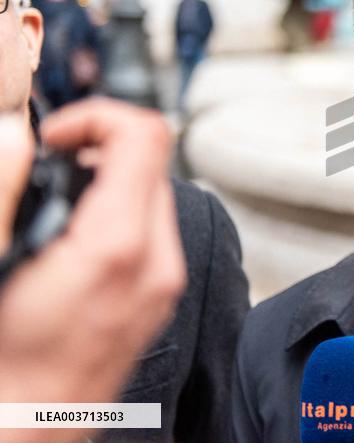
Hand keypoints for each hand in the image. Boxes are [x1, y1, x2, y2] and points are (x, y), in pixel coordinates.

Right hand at [0, 99, 185, 442]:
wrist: (26, 428)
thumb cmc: (4, 369)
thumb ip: (6, 193)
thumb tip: (17, 136)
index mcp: (120, 248)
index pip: (145, 136)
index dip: (96, 117)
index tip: (56, 135)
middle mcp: (158, 264)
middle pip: (153, 161)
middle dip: (99, 149)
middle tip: (49, 160)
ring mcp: (163, 284)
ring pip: (153, 194)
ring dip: (108, 180)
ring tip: (55, 196)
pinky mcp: (158, 296)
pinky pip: (150, 230)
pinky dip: (117, 213)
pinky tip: (71, 233)